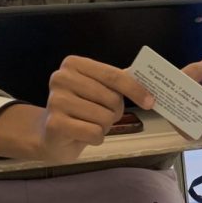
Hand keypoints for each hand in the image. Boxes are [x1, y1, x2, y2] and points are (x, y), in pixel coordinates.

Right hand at [0, 56, 153, 162]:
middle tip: (102, 115)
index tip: (150, 101)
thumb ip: (119, 81)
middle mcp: (61, 78)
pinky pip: (94, 133)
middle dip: (115, 112)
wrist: (51, 135)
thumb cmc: (81, 109)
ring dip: (104, 126)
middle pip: (111, 98)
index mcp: (74, 64)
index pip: (113, 75)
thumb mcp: (99, 89)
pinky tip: (82, 135)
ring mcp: (55, 101)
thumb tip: (149, 78)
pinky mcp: (55, 124)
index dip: (135, 89)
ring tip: (89, 124)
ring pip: (104, 117)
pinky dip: (95, 138)